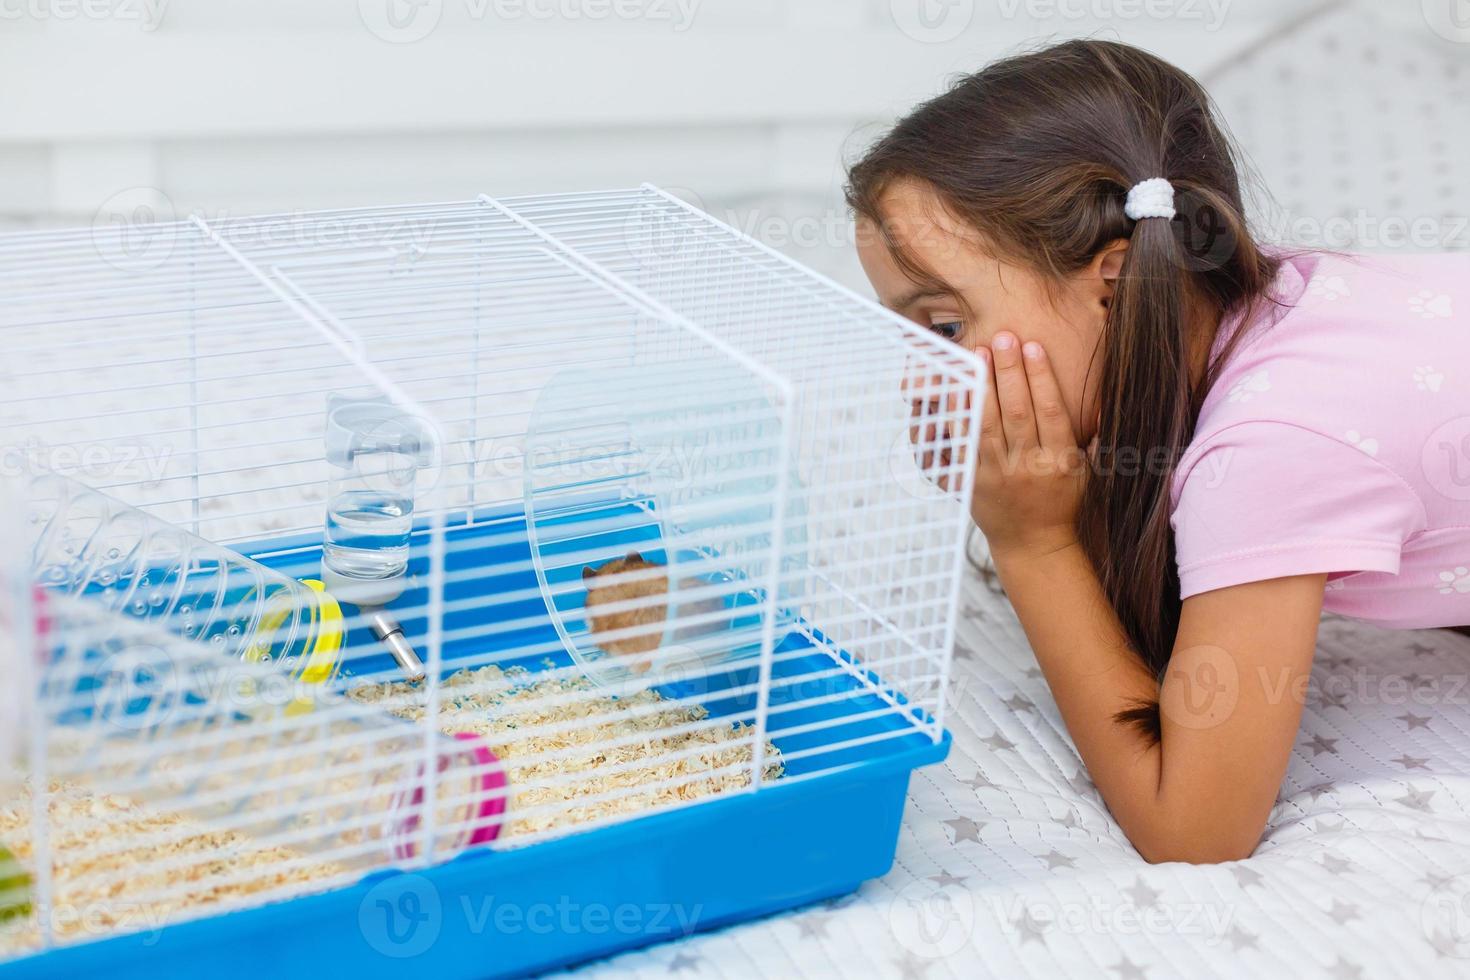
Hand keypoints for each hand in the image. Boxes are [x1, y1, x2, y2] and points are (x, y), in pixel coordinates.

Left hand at [971, 332, 1087, 563]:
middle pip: (1017, 411)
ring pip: (987, 424)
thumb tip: (1101, 399)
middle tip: (1003, 336)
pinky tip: (956, 388)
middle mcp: (1029, 467)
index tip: (1033, 346)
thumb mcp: (1088, 472)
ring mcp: (998, 475)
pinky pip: (962, 443)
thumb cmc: (1063, 502)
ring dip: (982, 385)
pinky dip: (957, 414)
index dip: (1041, 377)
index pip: (1051, 411)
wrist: (1033, 545)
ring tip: (978, 352)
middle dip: (1010, 371)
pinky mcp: (973, 481)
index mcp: (1061, 461)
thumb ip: (1094, 437)